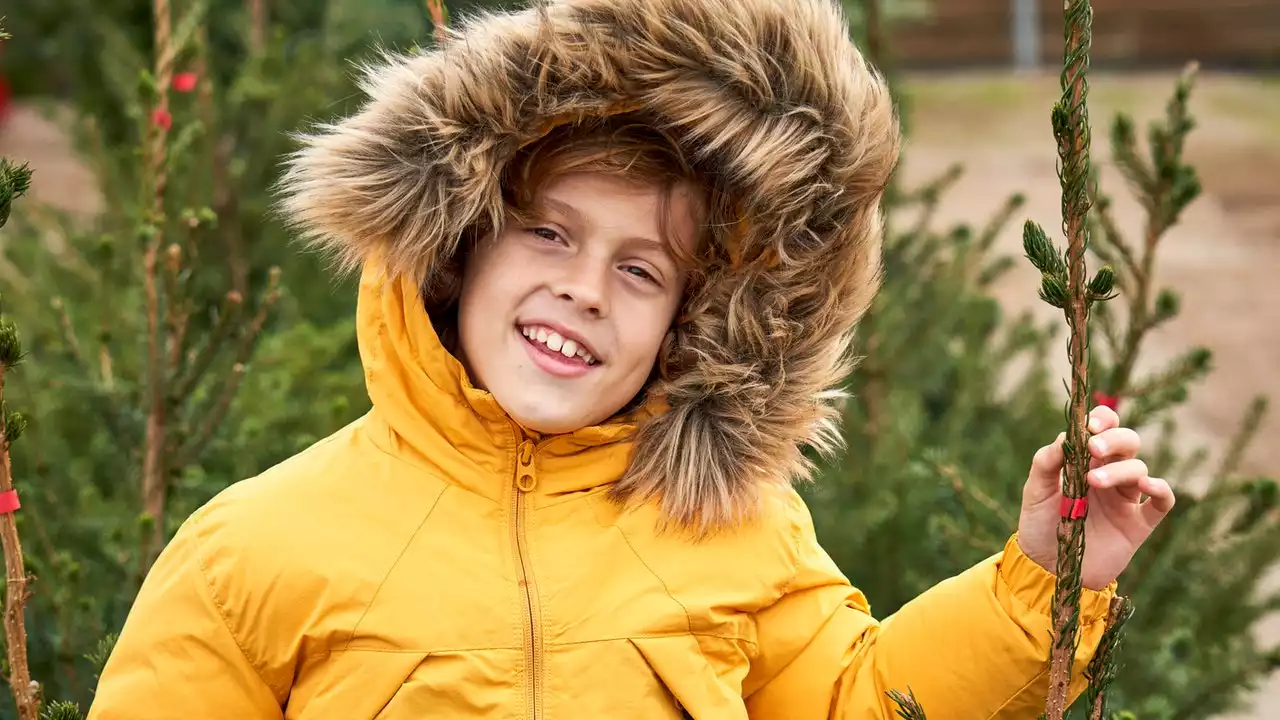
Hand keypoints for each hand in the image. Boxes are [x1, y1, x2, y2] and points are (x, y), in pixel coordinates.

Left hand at [1016, 405, 1176, 590]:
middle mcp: (1109, 475)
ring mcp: (1125, 499)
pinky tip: (1147, 487)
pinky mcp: (1138, 525)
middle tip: (1094, 447)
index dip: (1103, 420)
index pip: (1104, 429)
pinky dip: (1161, 490)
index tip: (1090, 425)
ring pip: (1139, 469)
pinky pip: (1162, 503)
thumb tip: (1066, 436)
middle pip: (1128, 443)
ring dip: (1120, 469)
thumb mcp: (1035, 490)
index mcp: (1085, 461)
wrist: (1046, 568)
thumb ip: (1046, 462)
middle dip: (1114, 439)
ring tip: (1093, 481)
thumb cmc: (1039, 525)